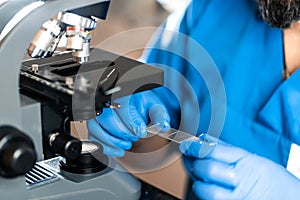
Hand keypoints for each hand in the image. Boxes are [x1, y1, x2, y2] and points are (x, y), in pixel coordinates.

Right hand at [87, 90, 169, 156]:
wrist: (140, 108)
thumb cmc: (146, 106)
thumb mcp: (157, 108)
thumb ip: (160, 116)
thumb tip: (163, 125)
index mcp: (126, 95)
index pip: (124, 107)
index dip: (133, 123)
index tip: (142, 132)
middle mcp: (110, 103)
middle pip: (107, 118)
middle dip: (122, 133)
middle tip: (134, 138)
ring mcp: (101, 114)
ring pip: (96, 127)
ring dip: (111, 141)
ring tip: (126, 145)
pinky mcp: (96, 126)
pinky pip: (93, 137)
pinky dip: (104, 147)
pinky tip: (117, 150)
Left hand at [180, 138, 299, 198]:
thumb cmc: (272, 179)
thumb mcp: (253, 158)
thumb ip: (226, 149)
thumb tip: (203, 139)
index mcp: (247, 162)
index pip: (214, 151)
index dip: (196, 147)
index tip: (187, 145)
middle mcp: (242, 180)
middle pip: (207, 169)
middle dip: (195, 164)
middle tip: (194, 161)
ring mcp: (238, 198)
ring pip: (205, 190)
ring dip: (198, 183)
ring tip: (203, 178)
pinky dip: (204, 194)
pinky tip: (208, 188)